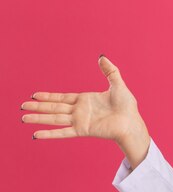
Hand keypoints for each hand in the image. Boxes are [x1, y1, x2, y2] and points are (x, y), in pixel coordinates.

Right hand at [21, 55, 148, 149]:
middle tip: (22, 107)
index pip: (62, 98)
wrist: (131, 122)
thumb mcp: (117, 84)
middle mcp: (79, 111)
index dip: (48, 96)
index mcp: (85, 100)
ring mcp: (80, 121)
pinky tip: (36, 134)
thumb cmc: (127, 106)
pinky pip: (63, 132)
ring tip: (24, 118)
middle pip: (54, 108)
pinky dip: (50, 133)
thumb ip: (109, 71)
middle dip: (38, 107)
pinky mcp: (83, 130)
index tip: (34, 95)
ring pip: (54, 119)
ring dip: (39, 119)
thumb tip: (101, 56)